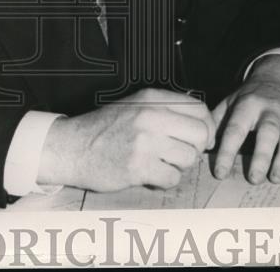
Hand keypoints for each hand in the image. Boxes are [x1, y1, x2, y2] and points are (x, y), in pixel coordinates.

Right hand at [37, 88, 216, 191]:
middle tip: (179, 154)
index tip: (199, 138)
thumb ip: (166, 109)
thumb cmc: (106, 129)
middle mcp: (150, 116)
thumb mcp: (135, 106)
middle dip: (195, 149)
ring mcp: (144, 141)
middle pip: (200, 134)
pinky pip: (173, 178)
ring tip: (160, 163)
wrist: (73, 147)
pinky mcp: (138, 167)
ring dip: (178, 166)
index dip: (206, 126)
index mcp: (151, 98)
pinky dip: (165, 180)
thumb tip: (202, 124)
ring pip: (189, 158)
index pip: (199, 108)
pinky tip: (150, 174)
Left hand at [211, 55, 279, 184]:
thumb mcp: (231, 101)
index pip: (235, 129)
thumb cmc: (251, 96)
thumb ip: (217, 120)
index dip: (227, 152)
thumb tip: (205, 143)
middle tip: (253, 178)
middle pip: (267, 133)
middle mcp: (271, 110)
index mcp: (248, 105)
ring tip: (275, 178)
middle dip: (261, 157)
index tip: (220, 172)